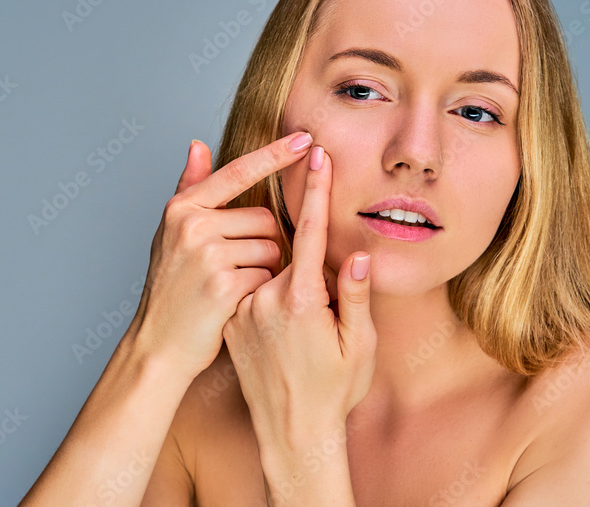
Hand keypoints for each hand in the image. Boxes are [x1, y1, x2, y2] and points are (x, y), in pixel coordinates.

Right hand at [125, 132, 314, 380]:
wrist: (159, 343)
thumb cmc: (172, 286)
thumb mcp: (172, 233)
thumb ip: (190, 188)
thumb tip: (199, 144)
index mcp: (182, 208)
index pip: (238, 172)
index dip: (274, 155)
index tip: (304, 138)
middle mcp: (192, 227)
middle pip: (264, 218)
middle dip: (264, 241)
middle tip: (236, 267)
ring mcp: (207, 256)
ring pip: (271, 247)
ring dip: (265, 268)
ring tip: (235, 285)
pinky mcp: (224, 286)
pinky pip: (268, 275)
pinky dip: (262, 289)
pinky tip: (238, 302)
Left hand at [221, 146, 376, 450]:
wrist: (291, 433)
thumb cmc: (333, 392)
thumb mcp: (359, 347)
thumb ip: (355, 296)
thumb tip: (357, 256)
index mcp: (301, 299)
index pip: (308, 231)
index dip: (314, 191)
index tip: (314, 155)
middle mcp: (265, 299)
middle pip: (289, 254)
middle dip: (309, 269)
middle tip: (322, 318)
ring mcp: (244, 310)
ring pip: (269, 274)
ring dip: (289, 288)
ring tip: (302, 339)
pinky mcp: (231, 322)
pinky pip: (252, 292)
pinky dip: (267, 298)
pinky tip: (282, 338)